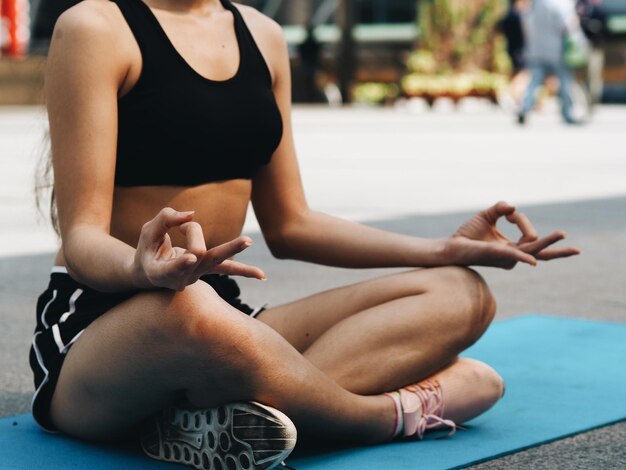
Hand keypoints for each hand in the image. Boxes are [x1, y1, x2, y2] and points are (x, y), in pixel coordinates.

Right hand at [133, 207, 265, 290]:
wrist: (150, 273)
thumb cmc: (148, 249)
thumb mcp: (148, 231)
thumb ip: (165, 219)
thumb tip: (191, 215)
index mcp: (160, 273)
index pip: (172, 268)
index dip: (181, 263)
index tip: (191, 257)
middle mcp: (181, 278)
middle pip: (199, 256)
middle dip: (204, 241)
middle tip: (224, 239)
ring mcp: (197, 276)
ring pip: (216, 258)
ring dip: (231, 248)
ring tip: (248, 241)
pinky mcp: (207, 270)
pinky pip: (227, 269)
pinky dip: (244, 271)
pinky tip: (262, 276)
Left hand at [445, 201, 579, 268]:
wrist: (451, 246)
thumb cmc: (468, 234)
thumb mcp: (486, 216)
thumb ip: (500, 209)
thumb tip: (512, 207)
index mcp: (512, 248)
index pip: (530, 235)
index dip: (522, 220)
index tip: (507, 214)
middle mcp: (512, 256)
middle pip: (540, 251)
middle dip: (557, 247)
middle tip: (578, 249)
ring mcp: (506, 258)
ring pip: (531, 249)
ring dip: (543, 237)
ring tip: (563, 235)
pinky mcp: (495, 255)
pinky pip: (514, 257)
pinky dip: (524, 258)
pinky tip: (532, 262)